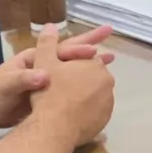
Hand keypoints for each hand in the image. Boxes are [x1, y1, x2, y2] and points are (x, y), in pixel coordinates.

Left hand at [0, 25, 115, 128]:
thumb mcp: (5, 85)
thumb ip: (24, 79)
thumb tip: (45, 75)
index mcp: (35, 58)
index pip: (59, 50)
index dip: (76, 49)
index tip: (95, 50)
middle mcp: (44, 65)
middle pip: (70, 50)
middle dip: (90, 41)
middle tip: (109, 31)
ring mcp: (47, 79)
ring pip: (73, 68)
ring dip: (91, 62)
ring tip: (112, 57)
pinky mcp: (48, 94)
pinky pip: (70, 86)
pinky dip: (84, 82)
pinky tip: (96, 85)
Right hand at [30, 24, 114, 146]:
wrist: (54, 127)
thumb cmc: (48, 91)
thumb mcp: (43, 62)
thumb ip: (47, 43)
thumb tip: (50, 25)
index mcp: (95, 64)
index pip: (86, 59)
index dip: (72, 64)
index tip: (61, 71)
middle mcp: (107, 82)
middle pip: (92, 77)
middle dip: (80, 80)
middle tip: (61, 88)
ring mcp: (108, 102)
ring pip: (95, 95)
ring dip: (84, 96)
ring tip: (65, 103)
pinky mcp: (105, 120)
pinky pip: (96, 112)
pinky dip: (86, 111)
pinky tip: (71, 115)